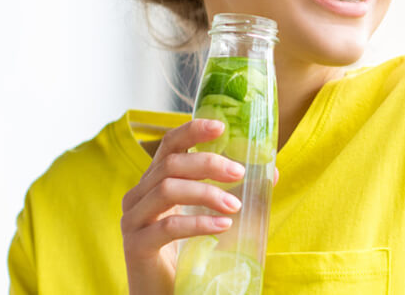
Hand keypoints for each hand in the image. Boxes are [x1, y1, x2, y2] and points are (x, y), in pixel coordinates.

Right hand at [120, 119, 261, 293]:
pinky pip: (167, 227)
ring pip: (167, 190)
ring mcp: (133, 220)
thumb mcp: (211, 214)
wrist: (165, 293)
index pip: (169, 145)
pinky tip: (221, 226)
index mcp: (154, 182)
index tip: (220, 126)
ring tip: (235, 206)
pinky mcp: (136, 246)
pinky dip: (198, 223)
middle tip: (240, 173)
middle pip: (170, 165)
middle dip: (209, 164)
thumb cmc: (188, 250)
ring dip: (206, 193)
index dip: (192, 131)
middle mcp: (138, 196)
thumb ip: (235, 191)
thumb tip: (272, 171)